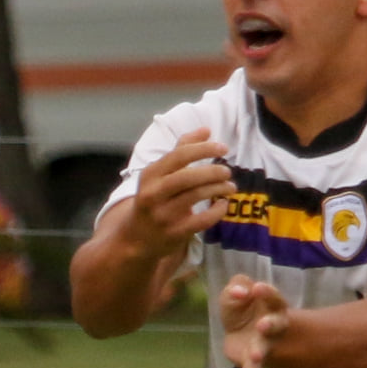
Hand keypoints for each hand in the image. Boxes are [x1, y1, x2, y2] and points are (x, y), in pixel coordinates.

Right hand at [122, 129, 234, 259]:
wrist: (136, 237)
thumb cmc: (154, 198)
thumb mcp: (159, 173)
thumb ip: (181, 149)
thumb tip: (206, 130)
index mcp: (150, 174)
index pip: (178, 155)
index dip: (203, 149)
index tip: (223, 148)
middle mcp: (153, 194)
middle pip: (187, 177)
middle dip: (212, 172)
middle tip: (227, 171)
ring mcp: (163, 215)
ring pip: (195, 197)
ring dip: (217, 189)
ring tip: (230, 186)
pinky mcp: (174, 234)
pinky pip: (200, 221)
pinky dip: (216, 212)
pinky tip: (223, 204)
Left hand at [220, 276, 289, 367]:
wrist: (239, 333)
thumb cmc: (241, 308)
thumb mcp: (236, 291)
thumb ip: (237, 285)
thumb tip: (240, 291)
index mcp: (270, 304)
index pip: (272, 296)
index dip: (266, 292)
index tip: (256, 289)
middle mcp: (272, 324)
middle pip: (275, 323)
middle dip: (269, 325)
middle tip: (262, 325)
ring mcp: (264, 343)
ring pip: (264, 347)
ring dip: (260, 351)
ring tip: (255, 356)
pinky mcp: (252, 360)